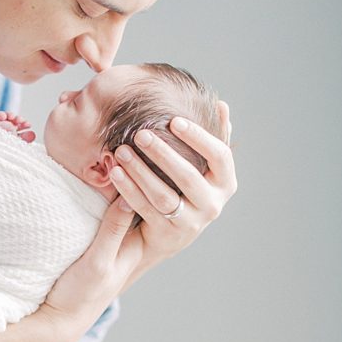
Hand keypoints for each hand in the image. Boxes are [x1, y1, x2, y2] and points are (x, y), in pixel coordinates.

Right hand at [0, 110, 35, 142]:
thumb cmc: (1, 151)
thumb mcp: (15, 145)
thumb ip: (24, 139)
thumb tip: (33, 134)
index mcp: (13, 137)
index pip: (21, 128)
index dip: (25, 124)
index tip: (29, 125)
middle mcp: (6, 131)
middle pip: (15, 121)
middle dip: (20, 119)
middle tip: (22, 121)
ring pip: (7, 117)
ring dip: (12, 115)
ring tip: (14, 118)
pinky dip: (1, 115)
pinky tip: (3, 117)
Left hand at [108, 101, 236, 288]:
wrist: (167, 235)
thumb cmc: (184, 188)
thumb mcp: (202, 166)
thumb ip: (212, 137)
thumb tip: (222, 105)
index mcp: (226, 183)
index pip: (220, 156)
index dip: (199, 137)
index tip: (174, 120)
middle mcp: (213, 205)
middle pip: (189, 176)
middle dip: (163, 153)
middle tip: (140, 134)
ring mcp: (191, 222)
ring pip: (164, 195)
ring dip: (140, 171)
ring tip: (121, 151)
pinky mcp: (167, 233)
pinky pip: (145, 209)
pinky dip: (129, 189)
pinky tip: (115, 172)